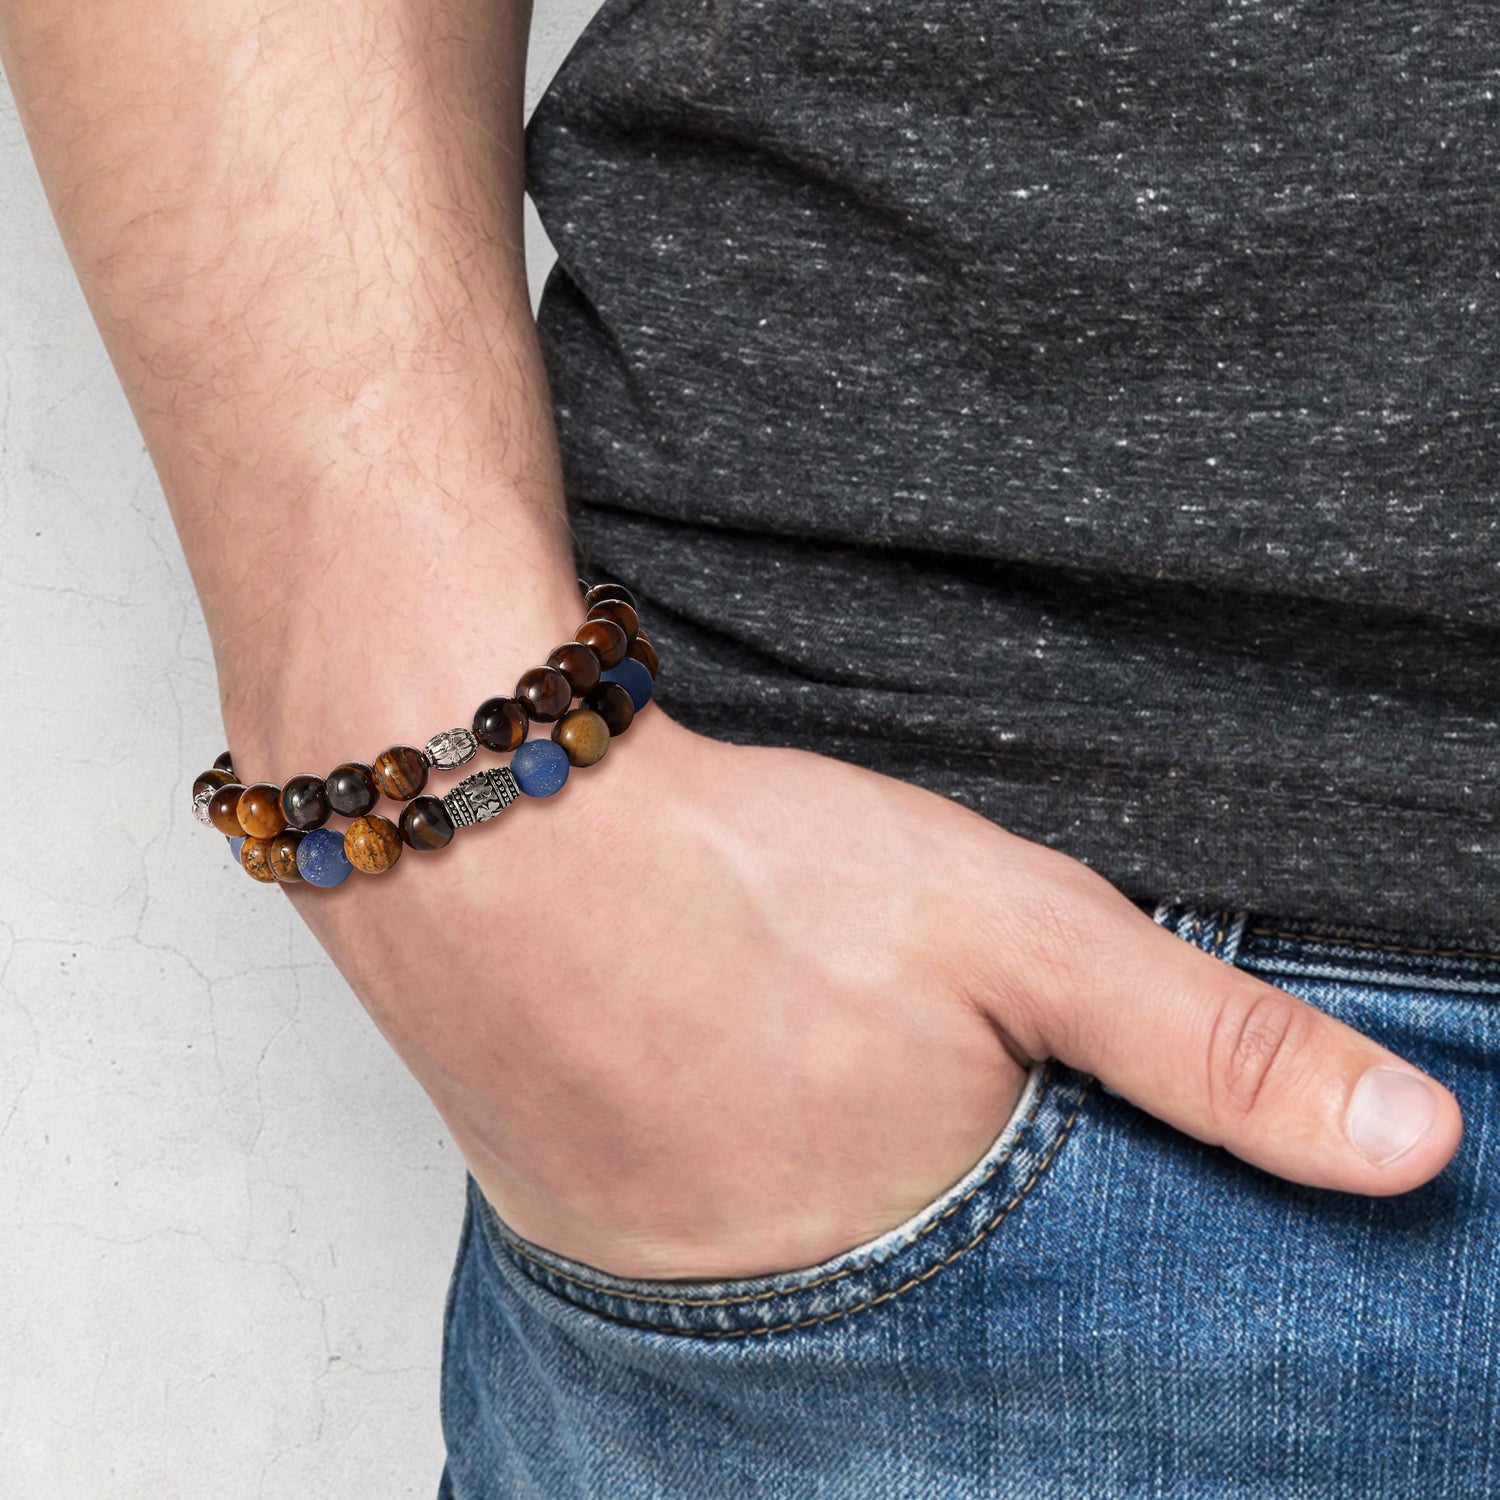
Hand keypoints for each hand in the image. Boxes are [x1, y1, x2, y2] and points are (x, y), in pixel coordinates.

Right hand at [264, 704, 1463, 1281]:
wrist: (493, 819)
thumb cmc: (750, 867)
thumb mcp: (1014, 927)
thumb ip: (1207, 1046)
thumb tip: (1417, 1155)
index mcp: (912, 1245)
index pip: (1055, 1304)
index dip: (1073, 1216)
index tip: (1038, 1135)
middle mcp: (782, 1307)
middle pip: (918, 1294)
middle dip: (943, 1207)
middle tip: (892, 1080)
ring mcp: (659, 1287)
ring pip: (803, 1274)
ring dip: (834, 1200)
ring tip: (813, 1086)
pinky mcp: (576, 1232)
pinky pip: (695, 1252)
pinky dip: (735, 1194)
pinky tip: (730, 1100)